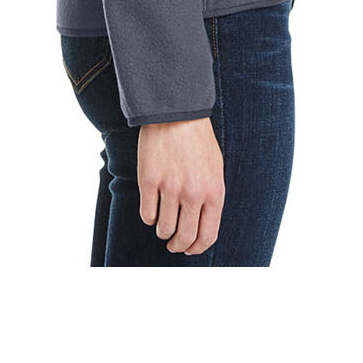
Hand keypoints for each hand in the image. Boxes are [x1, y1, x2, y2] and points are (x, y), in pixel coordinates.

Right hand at [137, 117, 224, 255]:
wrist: (176, 112)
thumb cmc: (197, 140)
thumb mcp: (215, 169)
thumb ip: (210, 198)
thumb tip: (202, 229)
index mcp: (214, 192)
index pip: (207, 235)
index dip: (197, 248)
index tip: (189, 249)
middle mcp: (193, 193)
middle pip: (184, 237)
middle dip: (177, 246)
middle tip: (172, 244)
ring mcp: (170, 187)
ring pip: (164, 229)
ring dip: (163, 231)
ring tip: (162, 224)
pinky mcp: (149, 181)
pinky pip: (147, 215)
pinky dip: (149, 217)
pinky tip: (152, 208)